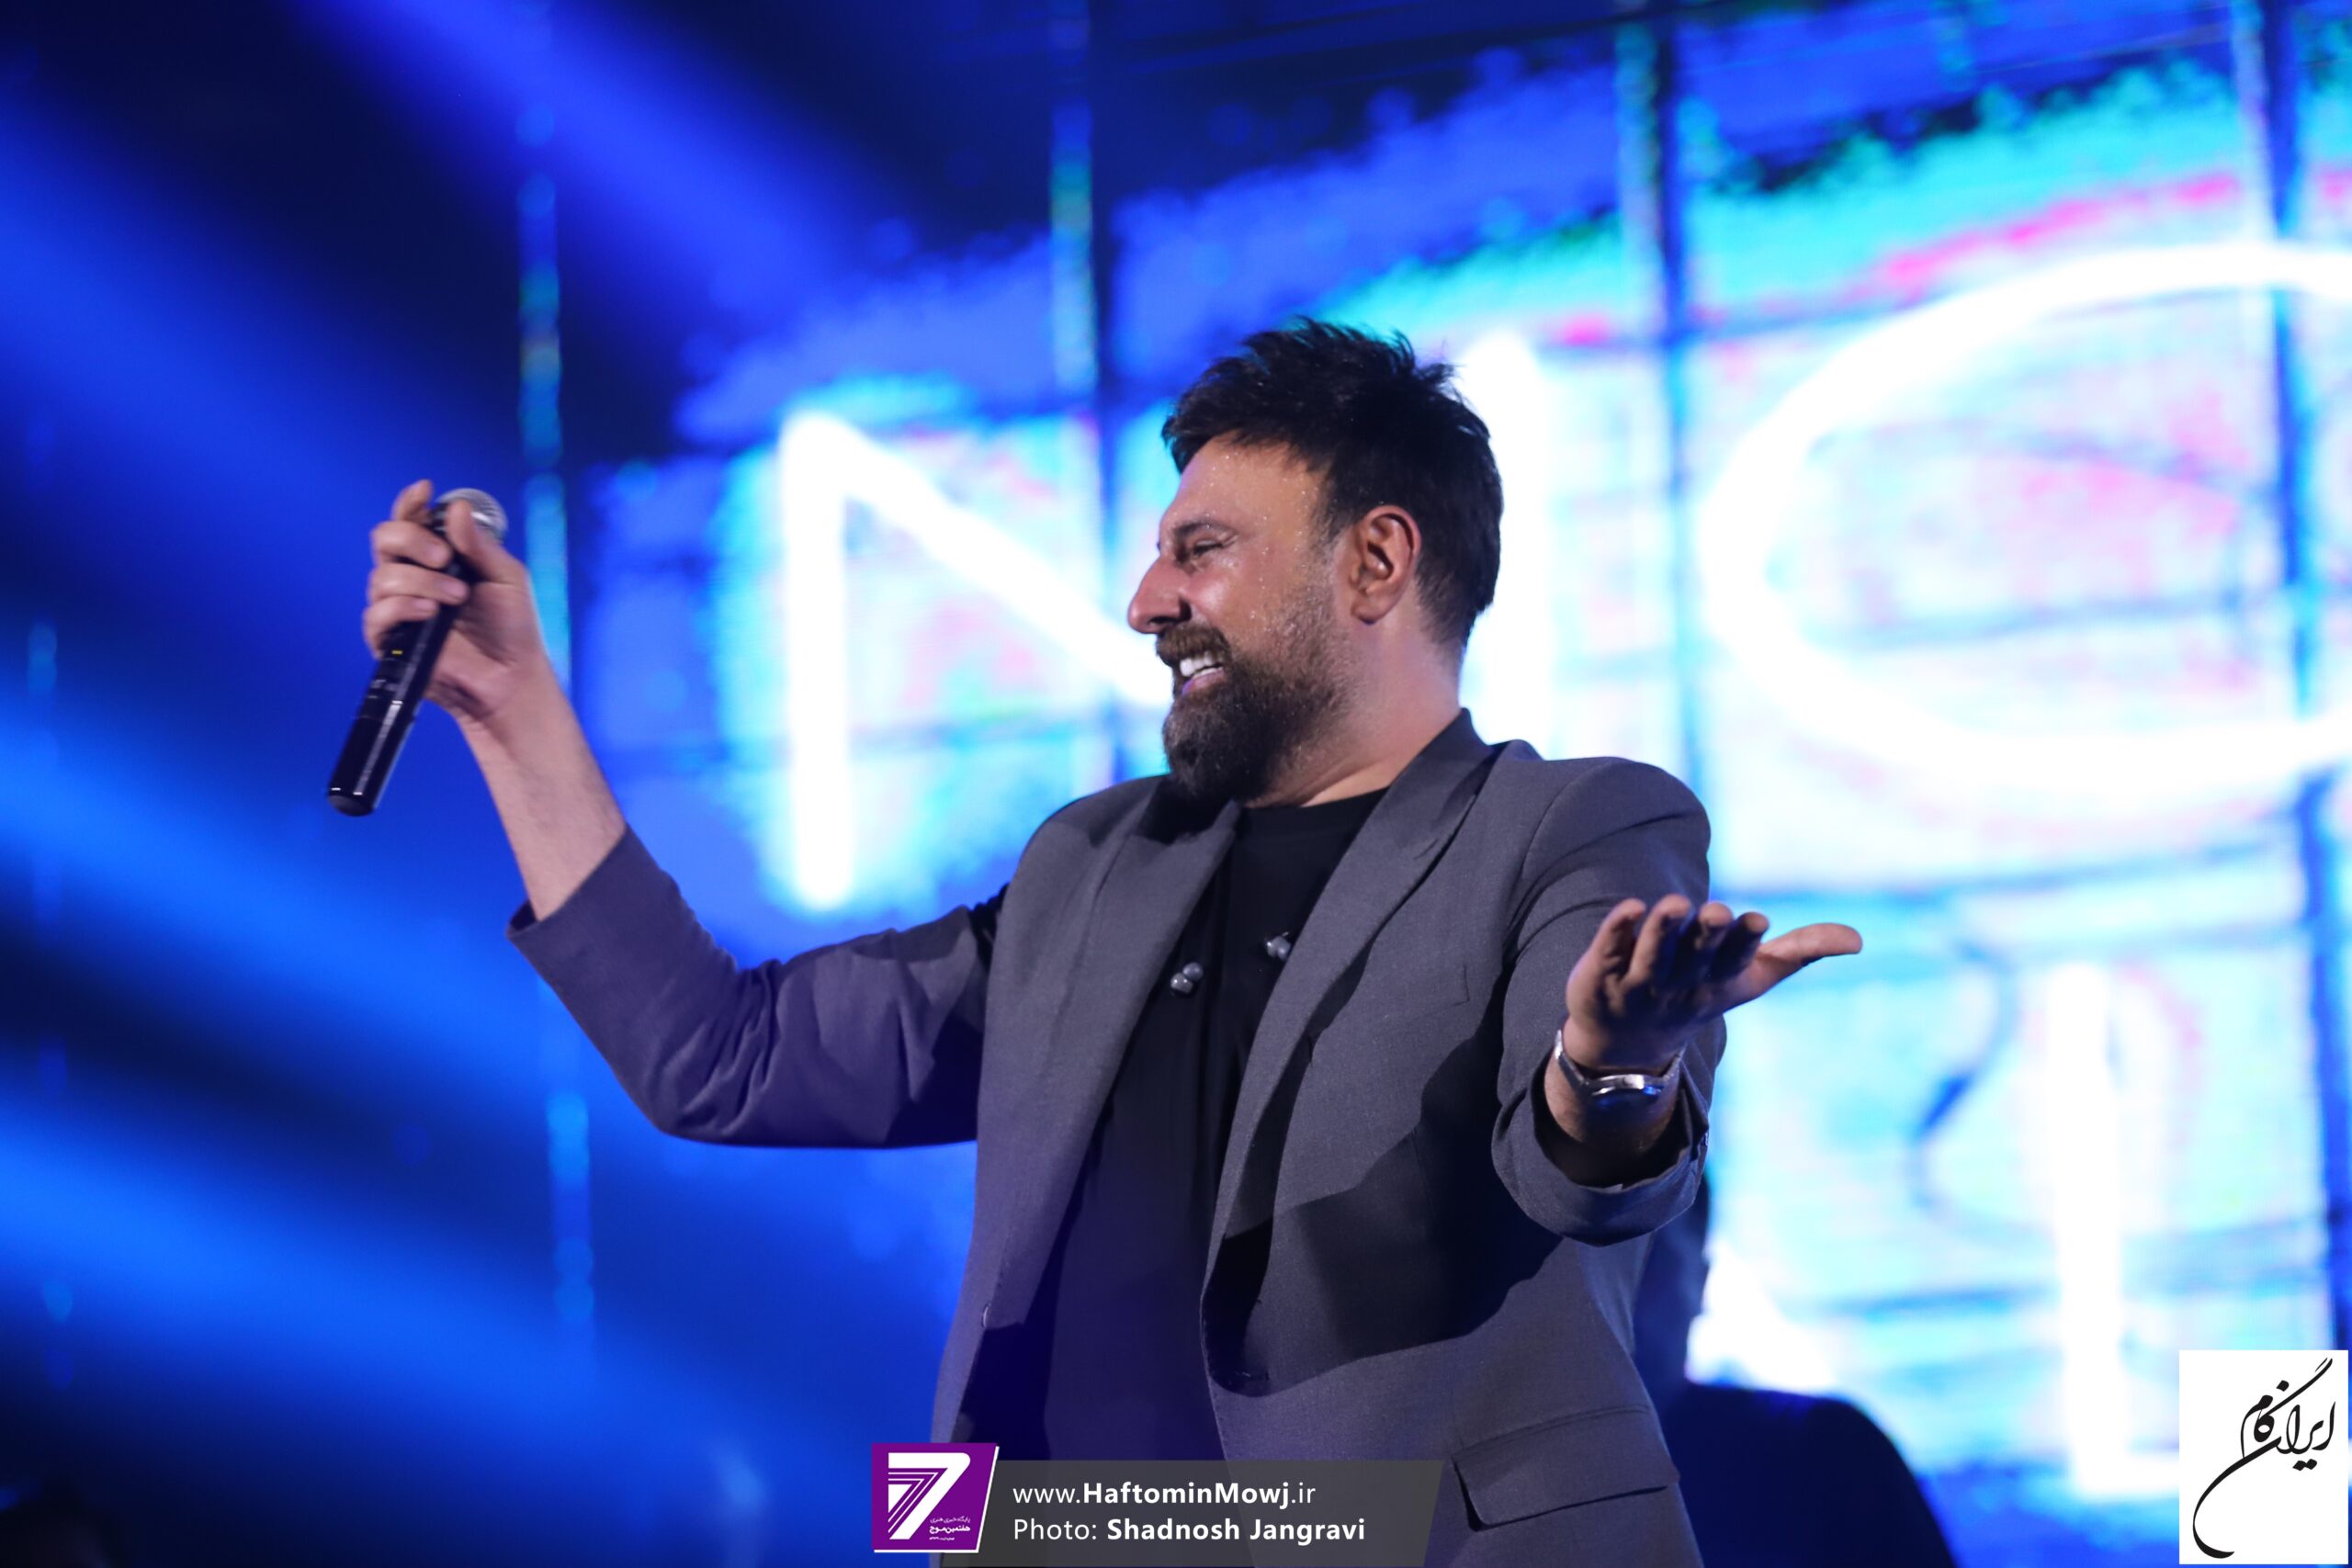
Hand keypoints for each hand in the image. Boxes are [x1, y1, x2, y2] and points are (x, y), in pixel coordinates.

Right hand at [362, 478, 550, 725]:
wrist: (511, 675)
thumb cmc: (511, 626)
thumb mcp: (506, 578)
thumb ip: (479, 545)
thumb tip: (456, 507)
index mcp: (438, 556)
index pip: (412, 520)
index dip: (411, 503)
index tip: (424, 490)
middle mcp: (412, 576)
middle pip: (385, 538)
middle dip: (412, 539)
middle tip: (444, 557)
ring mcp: (397, 607)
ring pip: (382, 576)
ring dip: (421, 581)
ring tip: (457, 597)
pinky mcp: (388, 639)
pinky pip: (376, 613)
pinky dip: (402, 607)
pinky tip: (430, 613)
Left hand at [1558, 895, 1861, 1073]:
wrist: (1624, 1046)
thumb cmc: (1697, 996)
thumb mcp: (1750, 978)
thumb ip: (1799, 952)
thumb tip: (1859, 940)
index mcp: (1718, 981)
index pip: (1735, 960)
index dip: (1744, 941)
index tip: (1757, 920)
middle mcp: (1679, 984)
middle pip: (1695, 956)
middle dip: (1706, 935)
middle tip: (1717, 911)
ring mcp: (1638, 983)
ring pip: (1651, 955)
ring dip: (1660, 930)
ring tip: (1670, 904)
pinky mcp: (1600, 974)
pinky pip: (1608, 951)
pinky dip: (1617, 931)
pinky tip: (1628, 907)